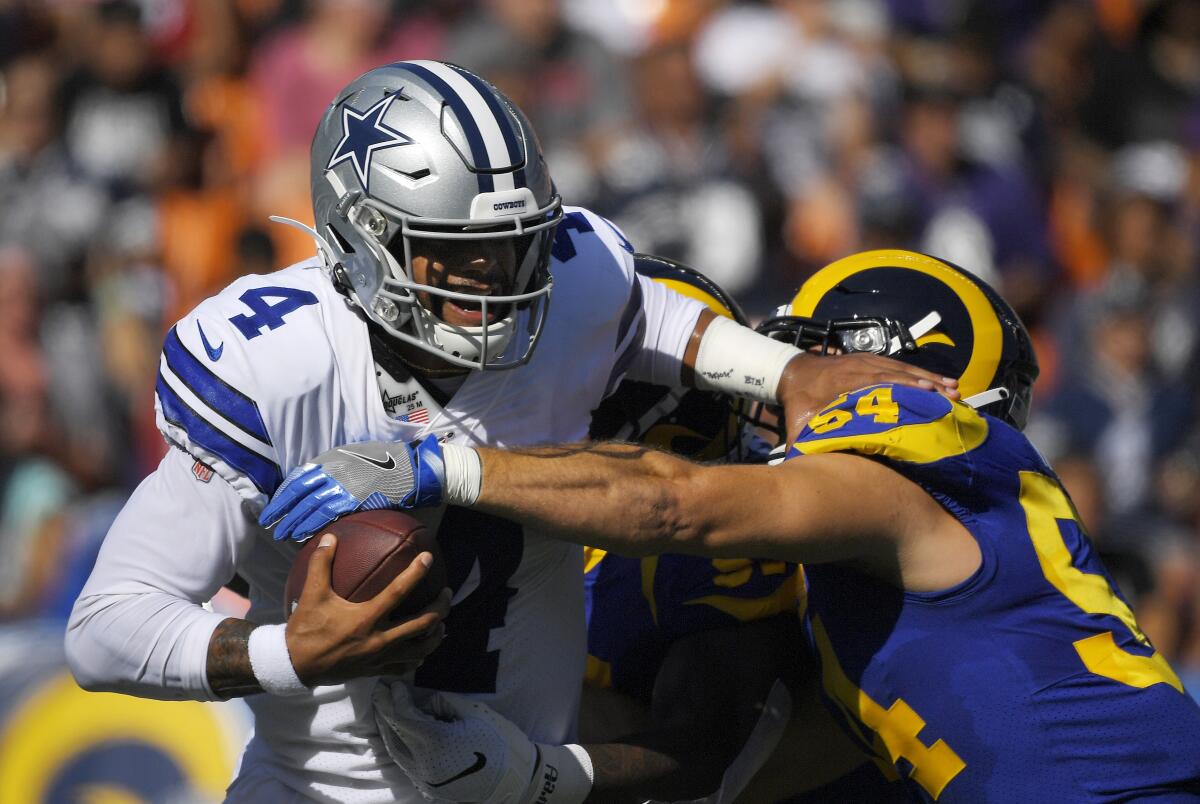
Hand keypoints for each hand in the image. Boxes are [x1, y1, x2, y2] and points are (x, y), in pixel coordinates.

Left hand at [260, 435, 445, 540]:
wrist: (409, 467)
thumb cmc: (387, 461)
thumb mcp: (357, 455)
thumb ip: (339, 465)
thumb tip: (325, 476)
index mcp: (331, 457)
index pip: (298, 477)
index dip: (284, 493)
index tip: (274, 505)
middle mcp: (331, 469)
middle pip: (298, 492)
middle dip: (281, 509)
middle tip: (269, 523)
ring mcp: (340, 483)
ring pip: (307, 505)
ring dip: (291, 521)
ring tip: (281, 533)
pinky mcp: (351, 498)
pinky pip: (324, 513)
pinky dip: (309, 525)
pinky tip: (300, 534)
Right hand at [285, 533, 449, 685]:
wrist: (295, 666)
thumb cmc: (306, 629)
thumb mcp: (311, 594)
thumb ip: (321, 564)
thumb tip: (330, 537)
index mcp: (365, 619)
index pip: (398, 592)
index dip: (415, 573)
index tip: (428, 558)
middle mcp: (379, 640)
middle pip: (422, 624)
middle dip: (440, 607)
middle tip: (447, 592)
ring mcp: (380, 658)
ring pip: (421, 648)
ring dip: (436, 634)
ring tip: (442, 622)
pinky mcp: (377, 670)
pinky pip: (405, 666)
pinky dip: (418, 656)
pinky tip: (423, 649)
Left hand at [373, 683, 540, 803]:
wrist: (515, 780)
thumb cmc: (499, 741)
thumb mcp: (473, 712)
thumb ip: (443, 702)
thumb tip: (423, 701)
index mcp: (436, 742)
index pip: (403, 715)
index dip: (396, 697)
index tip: (394, 683)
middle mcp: (424, 763)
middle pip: (393, 733)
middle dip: (384, 709)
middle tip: (379, 690)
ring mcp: (424, 778)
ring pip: (395, 750)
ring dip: (387, 727)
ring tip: (384, 708)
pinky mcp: (428, 786)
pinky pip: (405, 762)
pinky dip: (399, 743)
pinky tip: (398, 731)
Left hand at [776, 353, 957, 443]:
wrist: (793, 372)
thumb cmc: (799, 402)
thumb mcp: (797, 423)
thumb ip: (801, 442)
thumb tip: (798, 465)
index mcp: (844, 382)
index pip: (877, 382)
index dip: (902, 387)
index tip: (927, 393)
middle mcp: (859, 368)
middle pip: (897, 374)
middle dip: (926, 383)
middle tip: (952, 395)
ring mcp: (867, 362)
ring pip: (902, 368)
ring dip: (929, 378)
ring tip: (955, 388)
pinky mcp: (872, 361)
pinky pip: (899, 366)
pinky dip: (920, 373)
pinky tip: (940, 382)